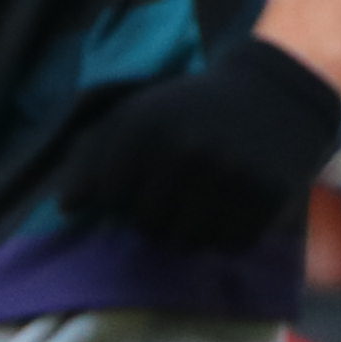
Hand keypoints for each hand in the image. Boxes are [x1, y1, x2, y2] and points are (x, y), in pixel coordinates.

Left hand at [53, 29, 340, 252]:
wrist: (274, 95)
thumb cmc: (192, 111)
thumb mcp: (138, 116)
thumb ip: (94, 156)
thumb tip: (66, 208)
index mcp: (146, 126)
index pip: (111, 199)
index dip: (120, 200)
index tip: (138, 184)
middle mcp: (186, 150)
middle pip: (148, 227)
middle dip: (156, 220)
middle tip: (174, 197)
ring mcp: (228, 175)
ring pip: (188, 243)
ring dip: (190, 232)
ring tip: (200, 205)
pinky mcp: (265, 196)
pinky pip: (229, 246)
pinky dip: (226, 237)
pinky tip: (230, 209)